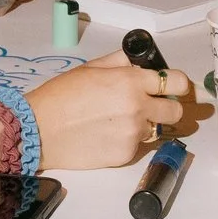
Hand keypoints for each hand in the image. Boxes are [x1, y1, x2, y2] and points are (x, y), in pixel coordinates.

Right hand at [26, 58, 190, 169]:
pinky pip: (137, 146)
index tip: (175, 87)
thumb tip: (141, 62)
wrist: (39, 130)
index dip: (178, 84)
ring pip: (156, 129)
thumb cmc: (60, 96)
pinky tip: (104, 135)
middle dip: (167, 107)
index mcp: (130, 81)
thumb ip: (121, 62)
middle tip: (149, 106)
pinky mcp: (126, 155)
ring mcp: (133, 134)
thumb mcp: (90, 68)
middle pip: (176, 111)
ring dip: (144, 125)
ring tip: (115, 121)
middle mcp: (138, 108)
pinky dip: (126, 141)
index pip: (177, 82)